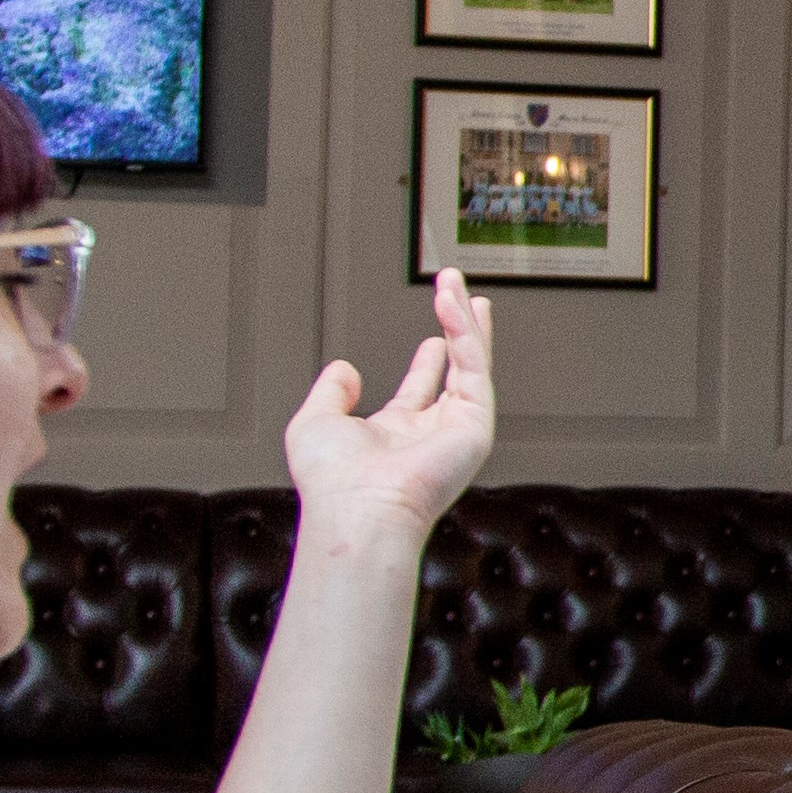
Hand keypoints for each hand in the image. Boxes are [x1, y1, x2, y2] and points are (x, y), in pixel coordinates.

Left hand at [285, 270, 503, 531]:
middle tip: (460, 293)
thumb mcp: (316, 423)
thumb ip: (330, 393)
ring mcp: (457, 429)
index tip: (437, 328)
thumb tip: (344, 369)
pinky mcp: (475, 426)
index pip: (423, 387)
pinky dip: (466, 334)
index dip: (431, 355)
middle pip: (456, 370)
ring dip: (464, 320)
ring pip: (471, 364)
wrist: (356, 509)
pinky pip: (474, 369)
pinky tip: (452, 307)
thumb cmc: (333, 483)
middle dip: (459, 329)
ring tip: (454, 283)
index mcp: (398, 433)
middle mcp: (432, 431)